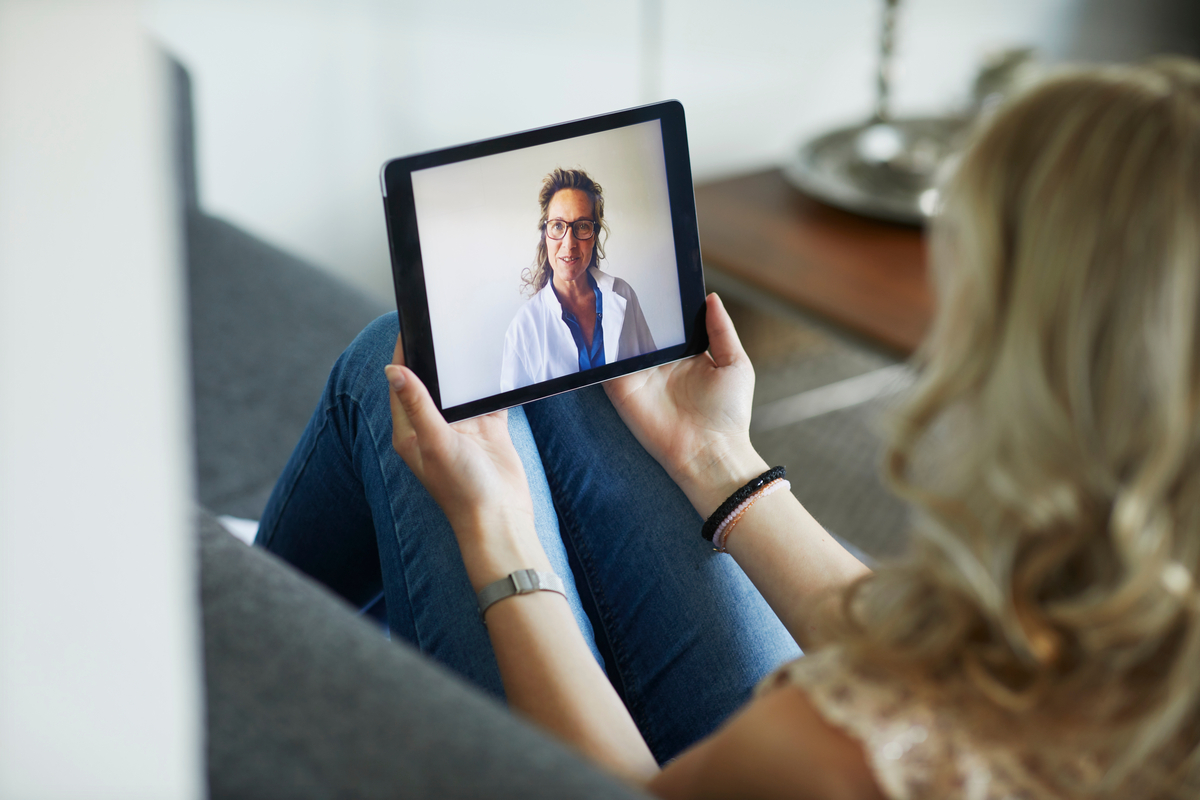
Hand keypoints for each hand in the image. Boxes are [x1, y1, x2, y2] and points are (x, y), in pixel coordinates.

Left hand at [384, 332, 536, 547]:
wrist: (501, 518)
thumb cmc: (462, 488)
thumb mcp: (435, 441)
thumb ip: (417, 404)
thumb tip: (392, 369)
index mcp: (411, 431)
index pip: (400, 384)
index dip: (403, 354)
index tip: (409, 326)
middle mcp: (434, 427)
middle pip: (430, 382)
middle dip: (434, 356)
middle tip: (441, 323)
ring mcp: (462, 428)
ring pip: (459, 388)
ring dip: (462, 368)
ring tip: (466, 334)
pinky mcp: (488, 430)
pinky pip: (488, 398)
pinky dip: (491, 383)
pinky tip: (495, 363)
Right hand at [604, 293, 767, 516]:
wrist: (709, 452)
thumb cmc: (729, 413)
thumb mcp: (735, 363)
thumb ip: (721, 330)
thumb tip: (711, 297)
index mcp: (686, 354)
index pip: (670, 323)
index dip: (663, 302)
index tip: (656, 274)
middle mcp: (660, 363)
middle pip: (642, 328)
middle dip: (632, 307)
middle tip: (624, 275)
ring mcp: (638, 376)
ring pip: (620, 341)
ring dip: (611, 323)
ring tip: (603, 293)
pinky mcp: (621, 389)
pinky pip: (605, 364)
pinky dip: (598, 347)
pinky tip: (594, 324)